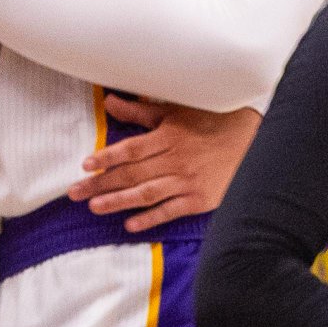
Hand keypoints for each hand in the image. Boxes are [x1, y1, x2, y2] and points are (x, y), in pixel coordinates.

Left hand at [68, 94, 259, 231]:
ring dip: (118, 201)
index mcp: (167, 136)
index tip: (86, 166)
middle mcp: (175, 159)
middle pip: (131, 174)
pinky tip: (130, 224)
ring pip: (146, 194)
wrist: (252, 138)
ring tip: (94, 207)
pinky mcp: (199, 199)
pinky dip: (150, 218)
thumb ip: (140, 111)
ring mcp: (187, 181)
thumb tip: (109, 102)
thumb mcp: (174, 110)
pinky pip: (170, 211)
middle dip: (101, 184)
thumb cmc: (209, 120)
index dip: (107, 157)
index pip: (130, 149)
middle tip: (74, 192)